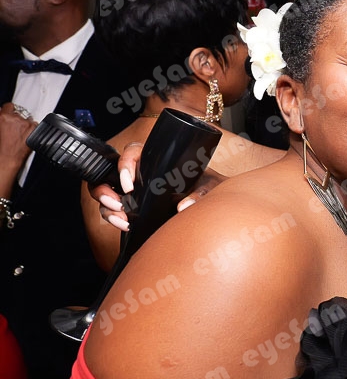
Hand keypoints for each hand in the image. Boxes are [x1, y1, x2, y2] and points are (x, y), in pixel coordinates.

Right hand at [0, 102, 37, 175]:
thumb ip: (1, 119)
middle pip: (19, 113)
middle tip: (14, 128)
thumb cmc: (1, 146)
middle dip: (16, 119)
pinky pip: (35, 125)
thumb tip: (2, 112)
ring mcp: (27, 124)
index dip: (9, 110)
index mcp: (4, 117)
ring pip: (27, 119)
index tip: (10, 112)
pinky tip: (26, 136)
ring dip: (24, 124)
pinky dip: (32, 129)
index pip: (9, 106)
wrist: (8, 158)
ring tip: (20, 133)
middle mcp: (16, 119)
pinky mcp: (35, 129)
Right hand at [88, 142, 224, 231]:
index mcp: (155, 159)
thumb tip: (184, 206)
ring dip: (107, 208)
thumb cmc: (208, 185)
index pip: (132, 152)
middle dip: (104, 190)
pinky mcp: (132, 207)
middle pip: (109, 175)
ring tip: (122, 221)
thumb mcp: (209, 185)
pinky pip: (113, 210)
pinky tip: (125, 225)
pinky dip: (114, 218)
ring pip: (106, 194)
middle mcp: (140, 173)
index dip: (124, 165)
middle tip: (117, 205)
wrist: (210, 203)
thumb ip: (200, 193)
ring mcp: (134, 191)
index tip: (129, 185)